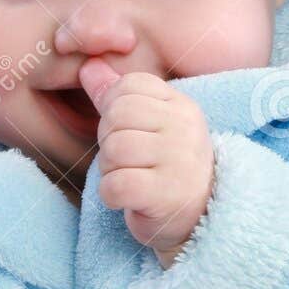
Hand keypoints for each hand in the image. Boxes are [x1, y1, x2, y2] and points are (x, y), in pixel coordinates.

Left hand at [78, 60, 214, 266]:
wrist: (200, 222)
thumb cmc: (167, 171)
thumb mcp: (149, 128)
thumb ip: (118, 96)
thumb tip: (88, 66)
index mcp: (181, 106)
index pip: (129, 86)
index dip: (113, 109)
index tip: (129, 133)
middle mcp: (185, 128)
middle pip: (117, 115)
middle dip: (109, 140)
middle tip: (126, 162)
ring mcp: (179, 161)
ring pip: (114, 149)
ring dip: (110, 170)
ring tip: (130, 179)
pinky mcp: (167, 195)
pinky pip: (116, 185)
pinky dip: (111, 195)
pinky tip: (127, 199)